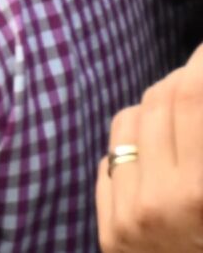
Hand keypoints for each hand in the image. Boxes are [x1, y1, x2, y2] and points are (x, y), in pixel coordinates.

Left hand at [100, 43, 202, 250]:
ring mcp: (132, 217)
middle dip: (189, 78)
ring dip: (161, 104)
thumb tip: (195, 83)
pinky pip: (113, 156)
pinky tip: (163, 146)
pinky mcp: (111, 232)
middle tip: (202, 71)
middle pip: (167, 99)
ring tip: (187, 106)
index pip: (195, 96)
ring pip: (134, 118)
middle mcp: (167, 202)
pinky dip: (136, 140)